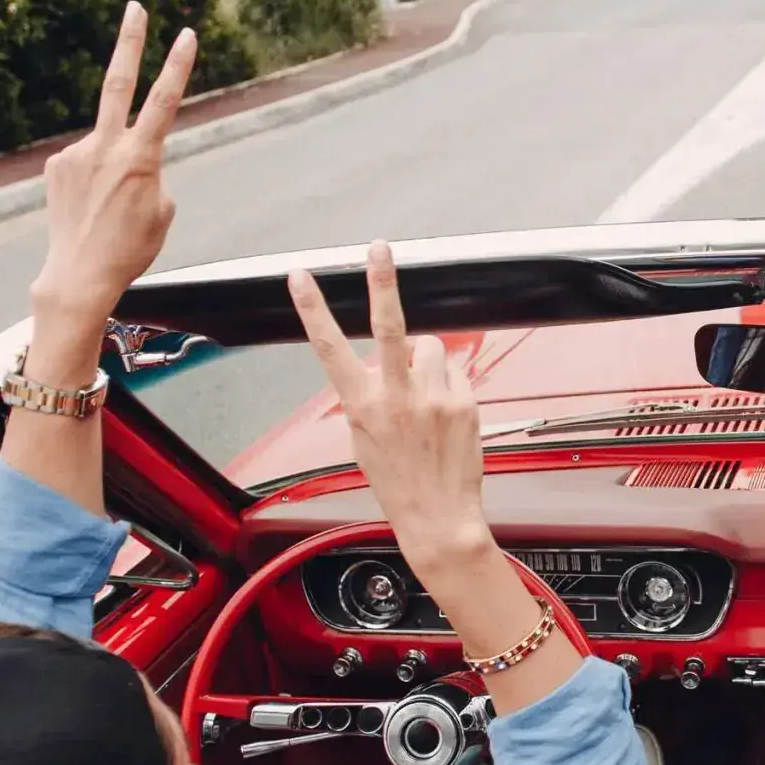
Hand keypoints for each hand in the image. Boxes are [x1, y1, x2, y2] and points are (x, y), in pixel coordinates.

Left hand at [28, 3, 195, 328]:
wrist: (78, 274)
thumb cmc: (130, 248)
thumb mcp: (162, 211)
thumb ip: (153, 173)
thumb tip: (134, 158)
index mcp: (141, 158)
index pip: (165, 101)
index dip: (177, 65)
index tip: (186, 33)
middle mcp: (106, 147)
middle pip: (118, 81)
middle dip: (129, 42)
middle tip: (135, 7)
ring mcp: (76, 154)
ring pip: (105, 145)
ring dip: (112, 167)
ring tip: (107, 208)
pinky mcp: (55, 165)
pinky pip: (83, 162)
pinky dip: (92, 180)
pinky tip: (89, 207)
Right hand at [288, 243, 493, 576]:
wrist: (440, 517)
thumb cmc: (399, 482)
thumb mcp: (364, 440)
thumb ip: (369, 396)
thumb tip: (383, 364)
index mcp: (362, 405)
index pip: (330, 348)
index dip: (313, 310)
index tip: (300, 278)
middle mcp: (397, 396)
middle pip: (389, 325)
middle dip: (382, 281)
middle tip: (379, 247)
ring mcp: (434, 397)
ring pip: (431, 348)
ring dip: (427, 362)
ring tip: (425, 397)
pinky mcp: (464, 400)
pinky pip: (454, 372)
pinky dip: (448, 384)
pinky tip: (445, 415)